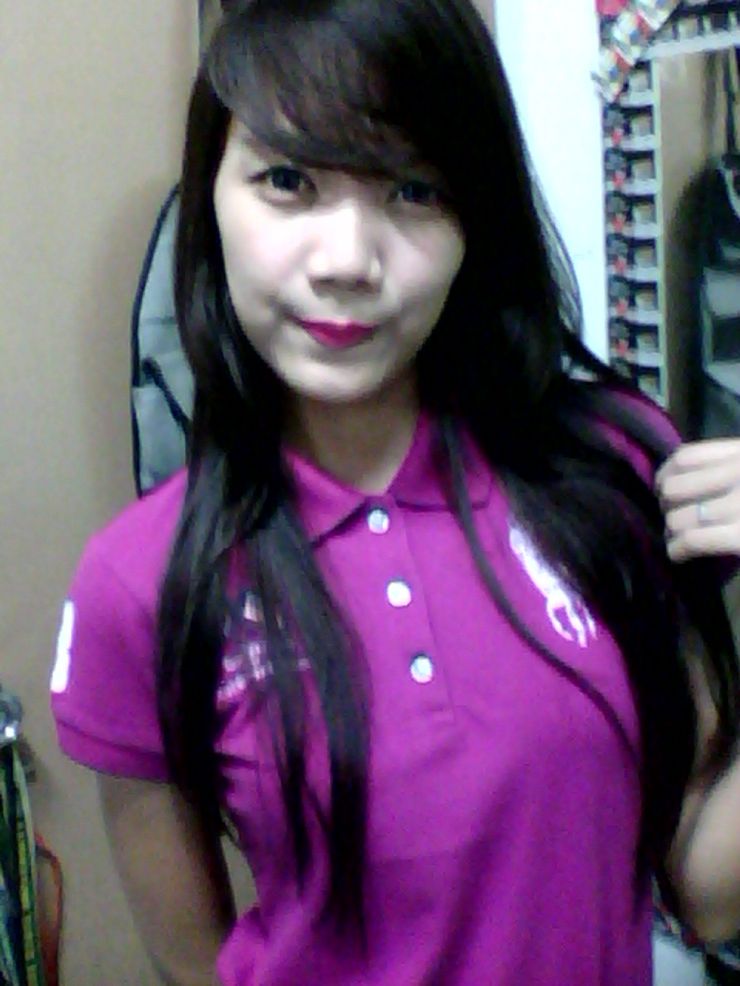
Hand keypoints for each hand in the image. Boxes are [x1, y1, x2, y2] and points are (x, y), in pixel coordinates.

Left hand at [655, 439, 739, 561]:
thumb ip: (724, 467)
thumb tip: (674, 482)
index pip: (684, 458)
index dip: (663, 476)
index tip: (661, 489)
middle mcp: (738, 473)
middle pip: (672, 489)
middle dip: (667, 508)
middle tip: (674, 519)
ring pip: (677, 519)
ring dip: (671, 533)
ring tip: (678, 539)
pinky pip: (692, 540)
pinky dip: (678, 550)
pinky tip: (679, 555)